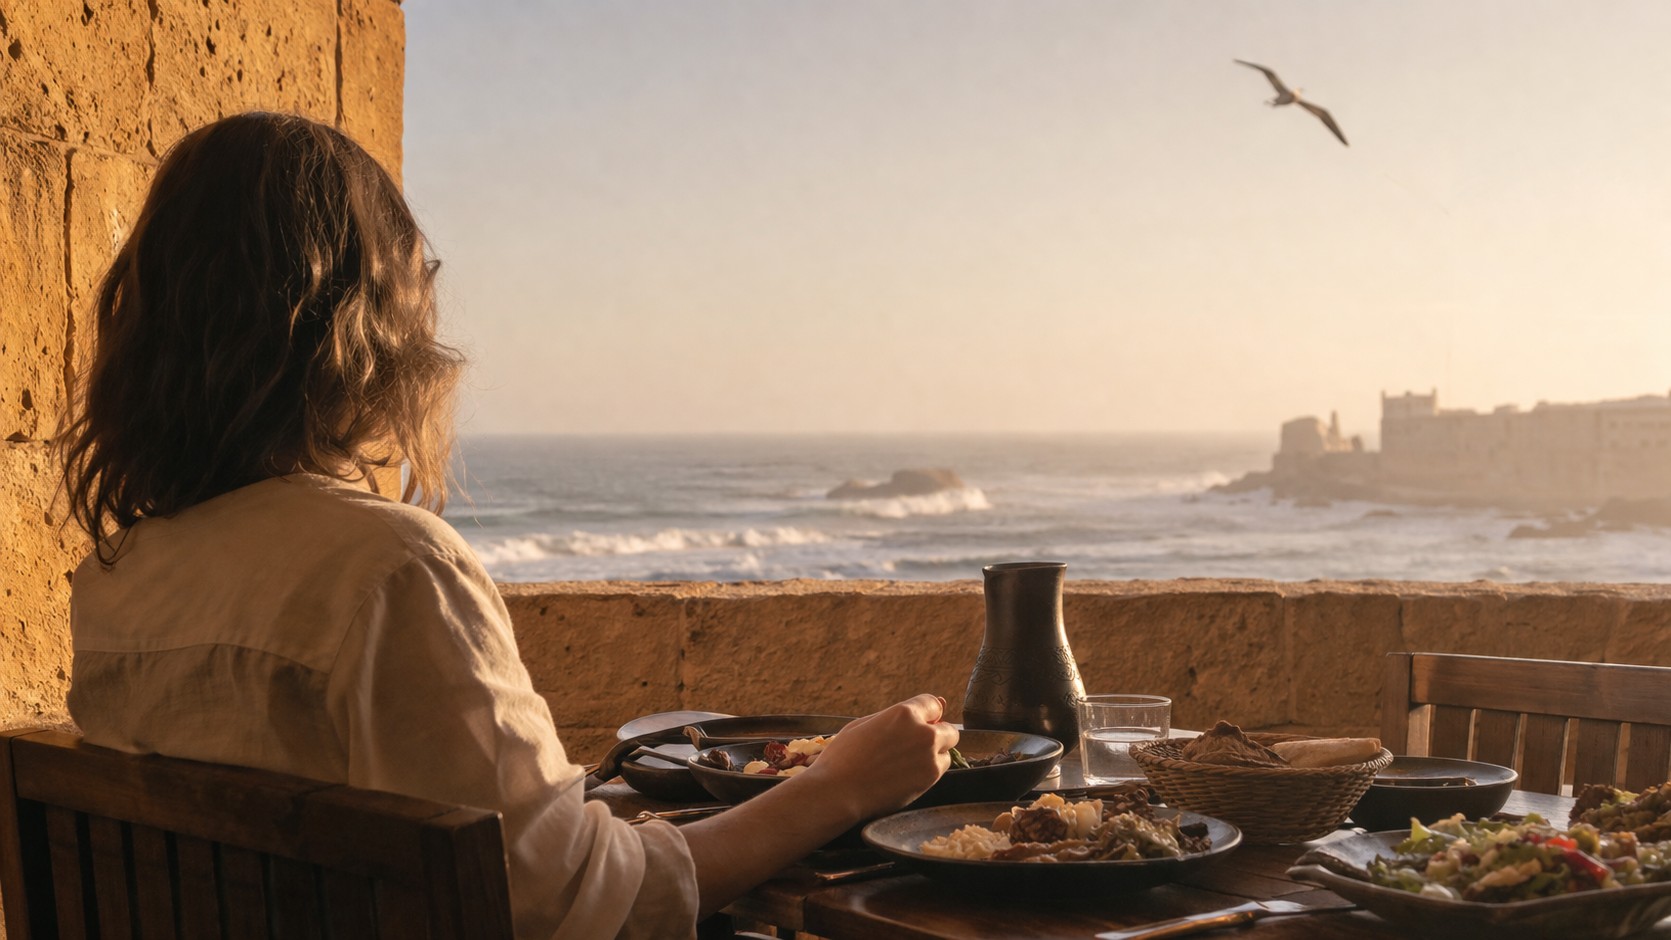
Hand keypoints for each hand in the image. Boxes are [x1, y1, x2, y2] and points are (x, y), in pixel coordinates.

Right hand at [802, 693, 959, 820]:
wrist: (838, 792)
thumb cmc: (844, 756)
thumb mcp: (864, 724)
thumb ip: (894, 717)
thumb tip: (919, 712)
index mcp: (904, 713)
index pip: (933, 705)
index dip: (927, 715)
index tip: (920, 724)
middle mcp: (923, 732)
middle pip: (948, 730)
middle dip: (937, 735)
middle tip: (914, 747)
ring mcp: (929, 756)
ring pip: (946, 752)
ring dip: (934, 755)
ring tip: (905, 765)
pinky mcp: (930, 779)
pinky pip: (939, 770)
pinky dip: (929, 772)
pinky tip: (906, 776)